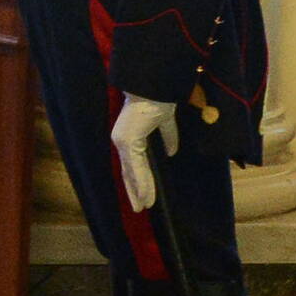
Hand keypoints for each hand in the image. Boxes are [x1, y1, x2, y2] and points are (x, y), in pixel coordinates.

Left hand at [110, 95, 178, 213]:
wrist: (154, 87)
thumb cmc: (158, 99)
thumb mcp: (164, 122)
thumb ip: (168, 136)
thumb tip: (172, 152)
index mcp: (130, 135)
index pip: (132, 163)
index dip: (138, 178)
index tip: (143, 193)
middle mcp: (123, 140)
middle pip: (128, 171)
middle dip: (134, 190)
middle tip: (140, 207)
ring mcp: (123, 141)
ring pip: (131, 173)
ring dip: (138, 191)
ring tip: (143, 206)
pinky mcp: (127, 141)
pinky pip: (135, 167)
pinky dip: (141, 182)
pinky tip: (145, 196)